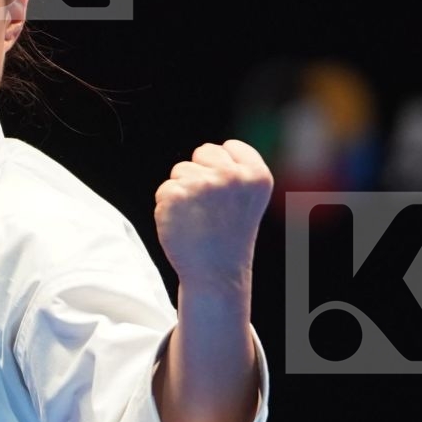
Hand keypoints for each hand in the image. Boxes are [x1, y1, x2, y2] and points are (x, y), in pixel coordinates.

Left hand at [154, 140, 273, 289]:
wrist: (215, 274)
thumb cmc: (229, 236)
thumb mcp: (248, 198)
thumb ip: (236, 170)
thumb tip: (207, 151)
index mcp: (257, 175)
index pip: (229, 146)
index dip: (223, 168)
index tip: (227, 195)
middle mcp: (232, 176)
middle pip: (203, 152)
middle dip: (202, 174)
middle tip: (211, 208)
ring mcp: (202, 184)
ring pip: (181, 170)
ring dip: (184, 191)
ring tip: (198, 218)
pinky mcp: (175, 195)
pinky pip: (165, 189)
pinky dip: (168, 206)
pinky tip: (184, 224)